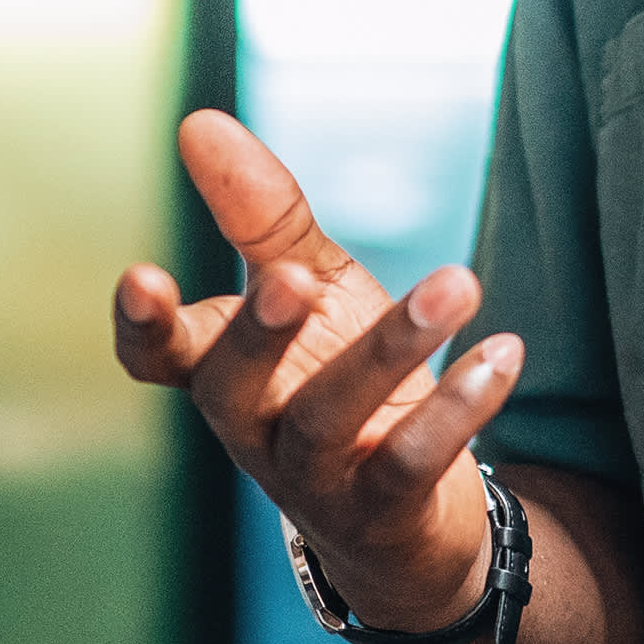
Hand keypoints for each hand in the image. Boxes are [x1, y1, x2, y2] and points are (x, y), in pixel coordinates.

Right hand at [114, 110, 515, 630]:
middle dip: (258, 333)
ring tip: (457, 282)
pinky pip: (414, 460)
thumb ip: (259, 215)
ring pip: (330, 419)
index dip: (141, 325)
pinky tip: (503, 351)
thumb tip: (197, 122)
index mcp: (221, 373)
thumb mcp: (309, 288)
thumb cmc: (336, 381)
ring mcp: (315, 479)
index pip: (158, 356)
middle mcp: (253, 431)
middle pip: (232, 388)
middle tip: (292, 278)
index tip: (142, 276)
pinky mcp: (384, 509)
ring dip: (391, 349)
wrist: (406, 522)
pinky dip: (460, 407)